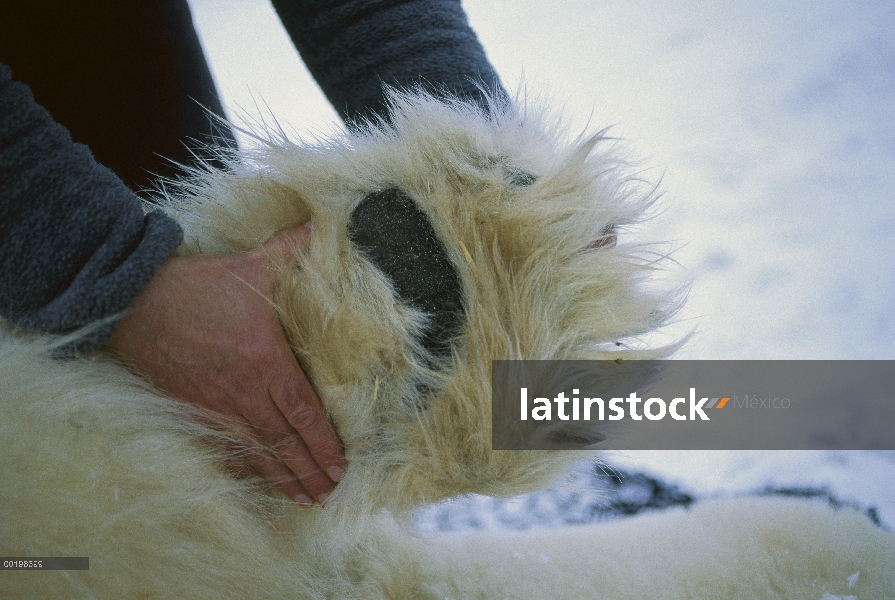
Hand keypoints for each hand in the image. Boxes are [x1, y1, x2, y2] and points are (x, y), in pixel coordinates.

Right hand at [108, 224, 343, 504]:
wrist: (134, 302)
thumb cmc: (197, 285)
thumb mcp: (250, 264)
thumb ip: (289, 249)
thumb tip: (319, 225)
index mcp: (265, 360)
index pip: (303, 412)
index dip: (324, 442)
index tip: (342, 465)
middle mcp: (244, 391)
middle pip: (283, 441)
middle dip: (308, 469)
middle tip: (330, 492)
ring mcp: (216, 405)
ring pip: (255, 451)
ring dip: (280, 477)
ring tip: (303, 498)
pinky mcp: (191, 409)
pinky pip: (221, 446)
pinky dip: (241, 468)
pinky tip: (254, 483)